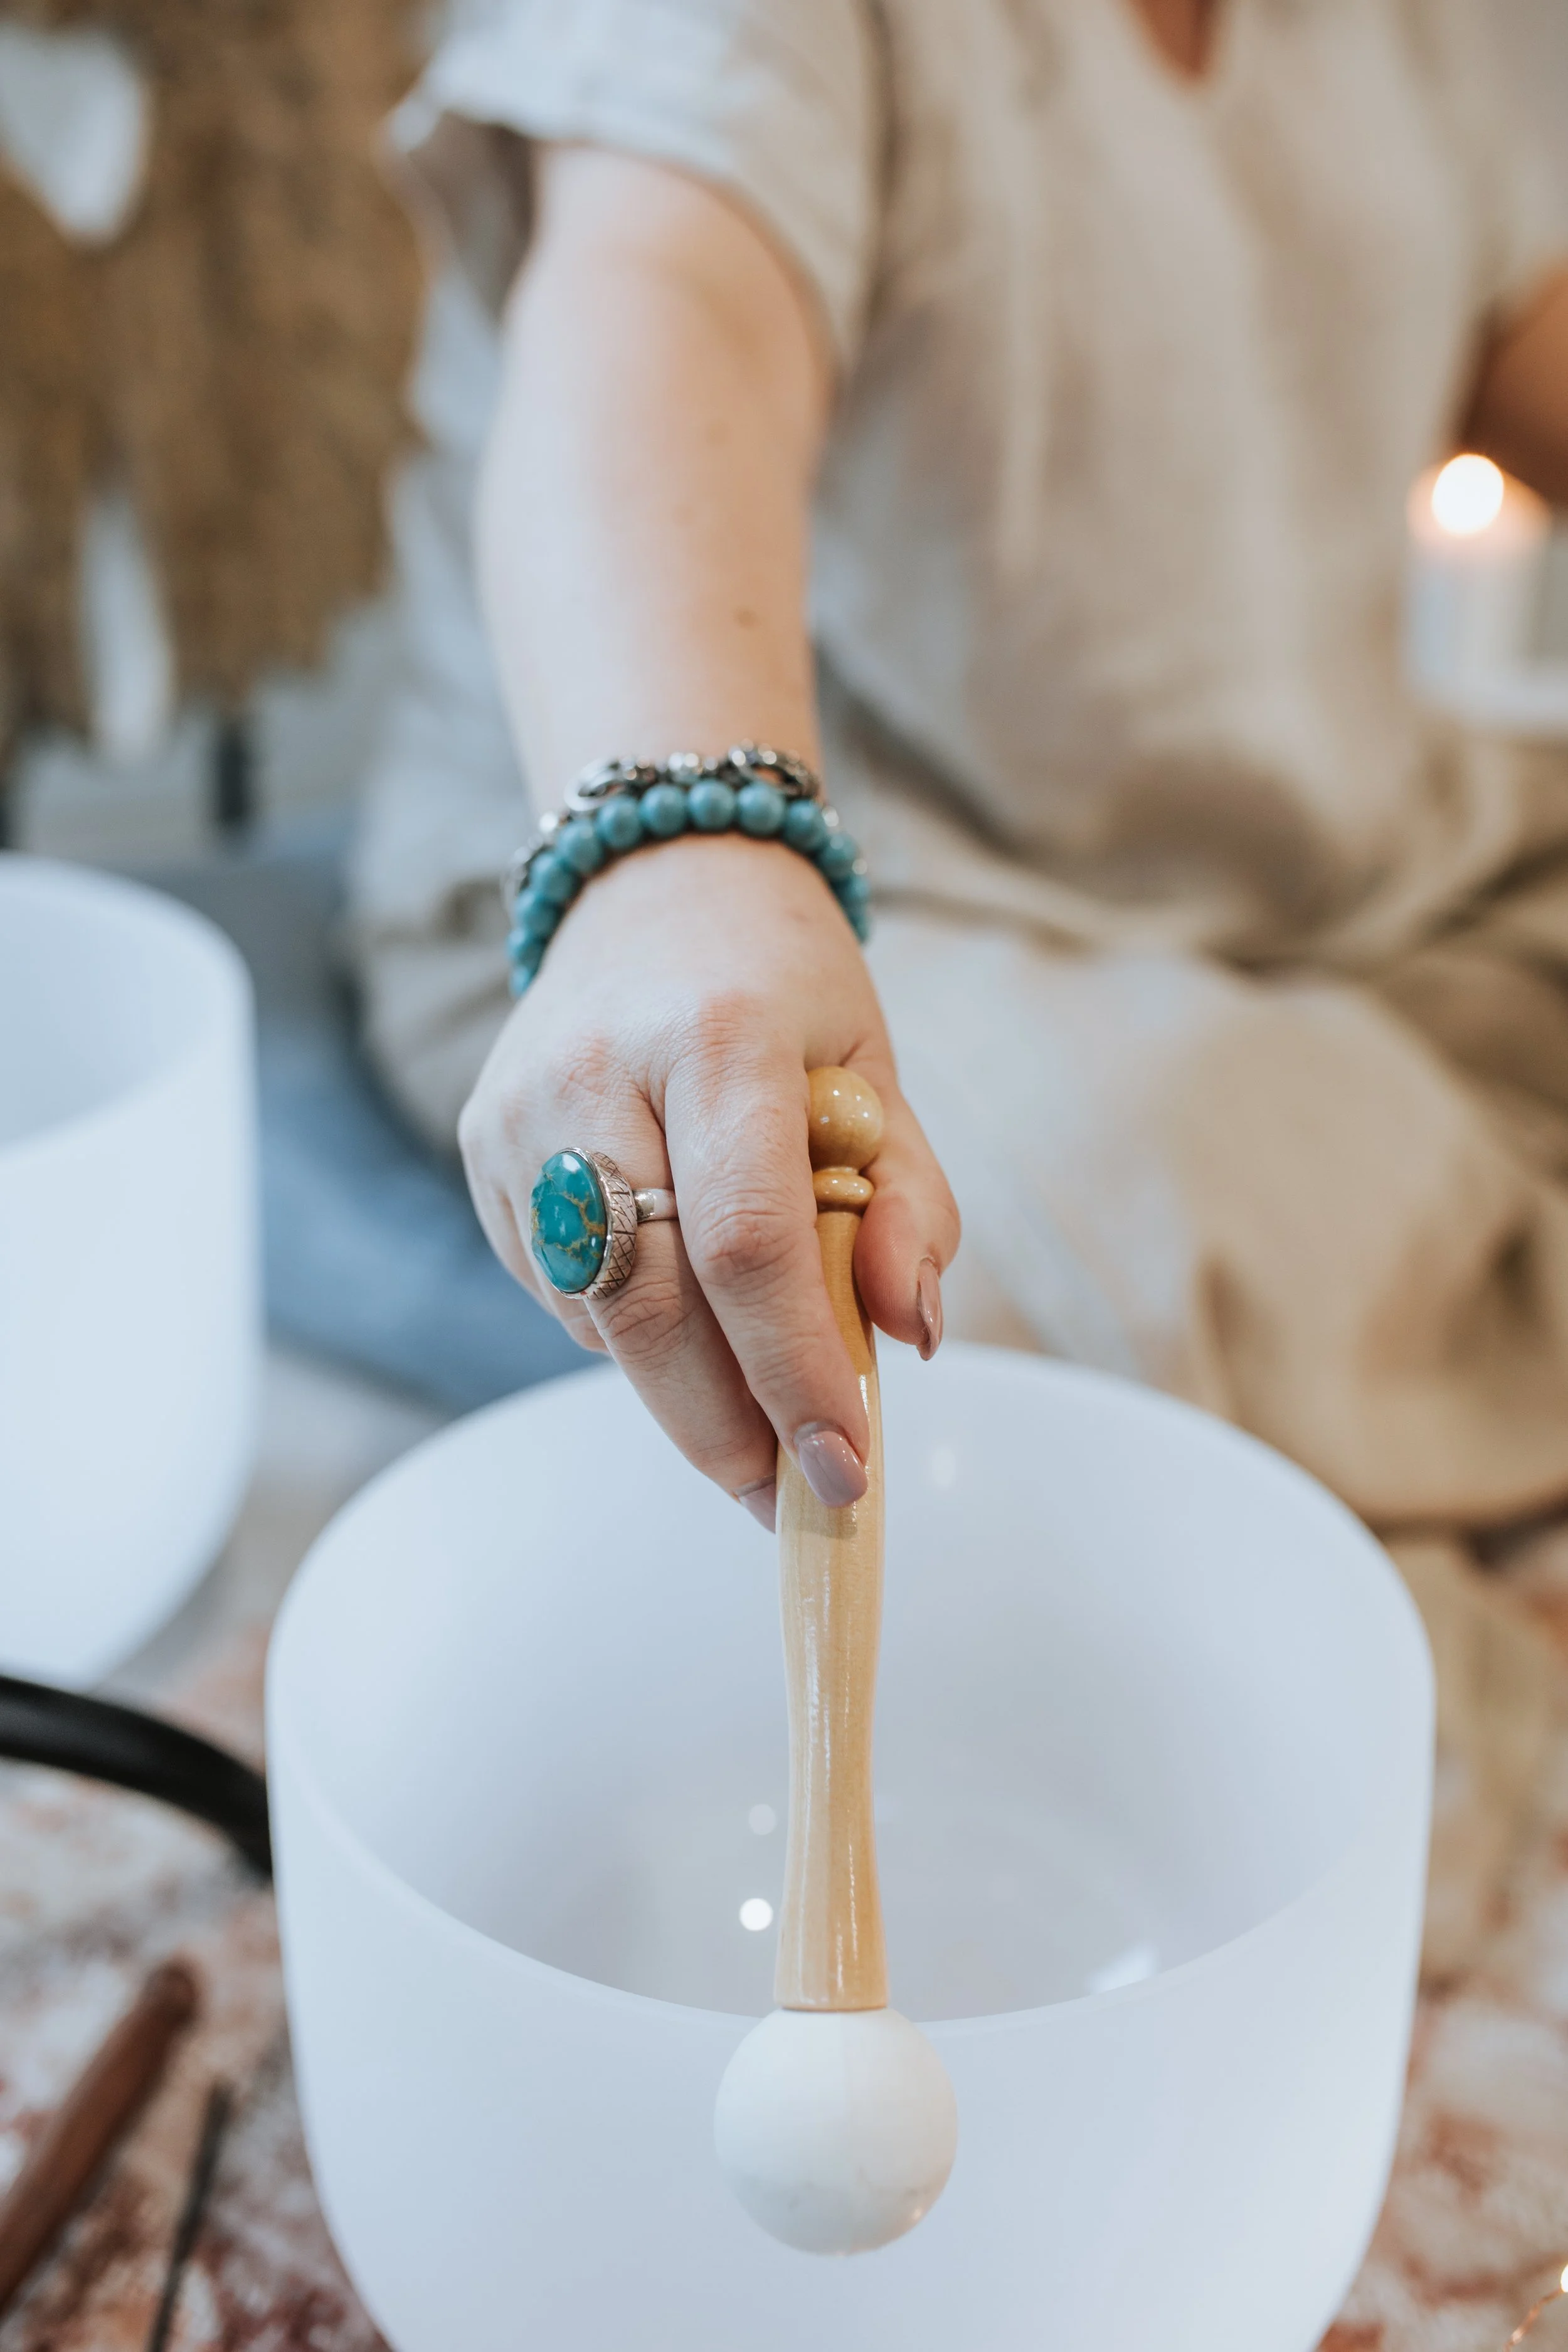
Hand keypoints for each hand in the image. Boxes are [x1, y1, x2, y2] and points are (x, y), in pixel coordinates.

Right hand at [459, 835, 959, 1526]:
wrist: (660, 885)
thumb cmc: (785, 991)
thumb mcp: (877, 1075)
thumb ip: (909, 1207)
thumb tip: (909, 1338)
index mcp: (718, 1036)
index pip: (749, 1245)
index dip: (795, 1375)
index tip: (844, 1473)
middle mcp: (595, 1073)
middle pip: (648, 1305)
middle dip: (723, 1428)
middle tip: (788, 1501)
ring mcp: (518, 1113)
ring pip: (596, 1312)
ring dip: (681, 1382)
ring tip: (752, 1384)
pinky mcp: (482, 1146)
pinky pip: (559, 1288)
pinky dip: (629, 1323)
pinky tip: (676, 1284)